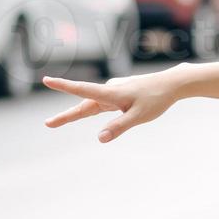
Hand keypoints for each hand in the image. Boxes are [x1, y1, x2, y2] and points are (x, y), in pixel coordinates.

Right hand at [41, 71, 178, 142]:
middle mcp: (109, 90)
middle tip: (47, 124)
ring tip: (54, 123)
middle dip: (65, 115)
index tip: (47, 80)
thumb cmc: (157, 99)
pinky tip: (82, 113)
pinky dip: (88, 110)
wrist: (172, 83)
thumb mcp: (139, 117)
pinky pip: (99, 104)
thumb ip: (119, 127)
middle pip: (83, 105)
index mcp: (111, 93)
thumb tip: (100, 139)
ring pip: (90, 105)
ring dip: (74, 114)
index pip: (83, 90)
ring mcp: (113, 92)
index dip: (64, 86)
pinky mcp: (118, 94)